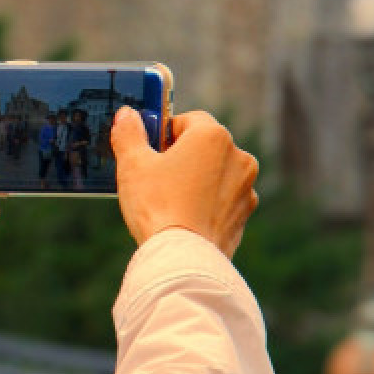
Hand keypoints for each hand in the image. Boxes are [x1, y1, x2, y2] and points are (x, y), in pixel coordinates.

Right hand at [111, 107, 258, 257]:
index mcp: (212, 136)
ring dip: (197, 180)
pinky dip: (207, 204)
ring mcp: (246, 187)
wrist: (183, 258)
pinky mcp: (245, 214)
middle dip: (182, 156)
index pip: (187, 120)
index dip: (164, 133)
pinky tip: (185, 218)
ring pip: (216, 173)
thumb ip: (129, 134)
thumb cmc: (157, 206)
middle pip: (204, 146)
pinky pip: (223, 200)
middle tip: (155, 177)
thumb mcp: (132, 165)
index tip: (149, 151)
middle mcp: (238, 156)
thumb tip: (127, 115)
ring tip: (169, 201)